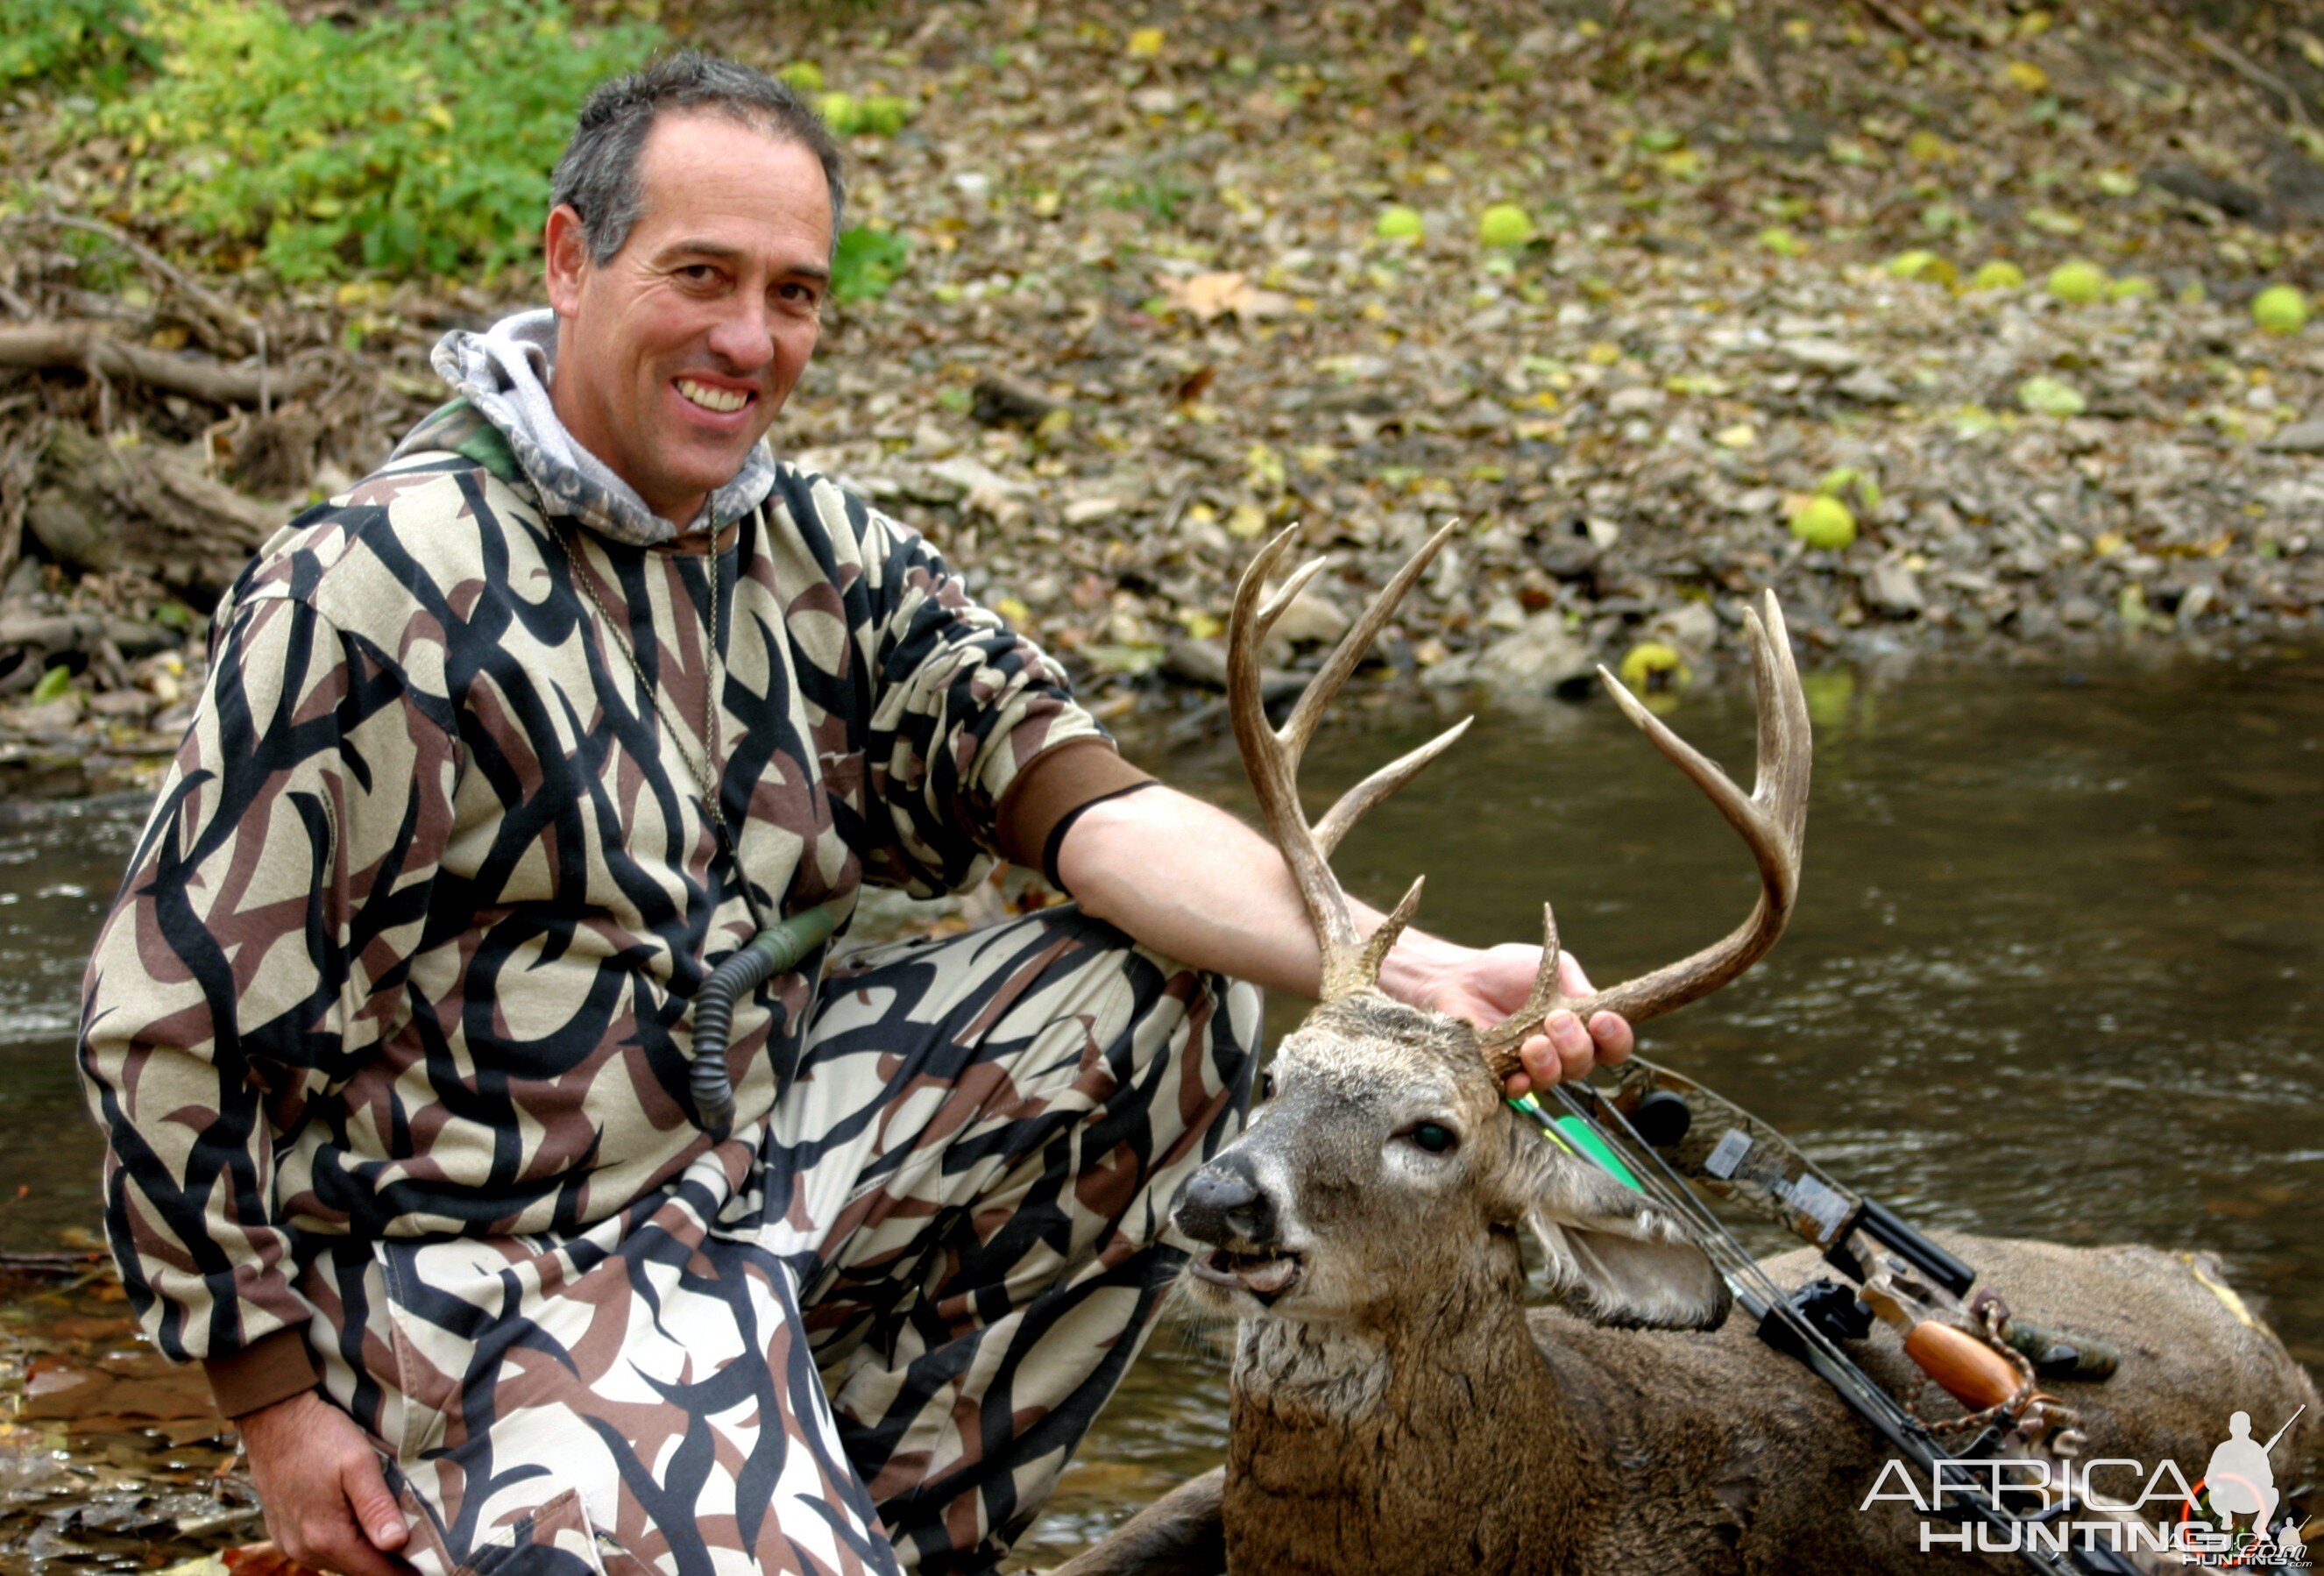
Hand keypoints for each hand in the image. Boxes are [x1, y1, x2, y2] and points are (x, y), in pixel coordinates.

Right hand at [239, 1390, 413, 1575]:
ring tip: (393, 1528)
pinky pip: (320, 1550)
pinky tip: (359, 1520)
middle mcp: (304, 1550)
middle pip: (357, 1569)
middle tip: (420, 1542)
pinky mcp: (283, 1532)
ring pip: (339, 1561)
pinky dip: (343, 1542)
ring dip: (364, 1551)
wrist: (272, 1417)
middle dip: (388, 1561)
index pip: (375, 1572)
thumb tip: (397, 1544)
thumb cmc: (319, 1435)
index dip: (406, 1570)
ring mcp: (290, 1543)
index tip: (433, 1563)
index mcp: (325, 1537)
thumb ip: (377, 1506)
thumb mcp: (358, 1463)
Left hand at [1393, 943, 1632, 1094]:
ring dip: (1551, 1062)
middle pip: (1587, 1065)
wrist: (1456, 977)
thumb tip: (1599, 1010)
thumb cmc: (1504, 971)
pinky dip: (1523, 1084)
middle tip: (1556, 1020)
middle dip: (1577, 1045)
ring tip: (1533, 1042)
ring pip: (1557, 1080)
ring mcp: (1532, 1067)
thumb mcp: (1552, 968)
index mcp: (1579, 1026)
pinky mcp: (1502, 1078)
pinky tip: (1517, 1074)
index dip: (1616, 1037)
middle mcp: (1561, 1052)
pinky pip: (1521, 1093)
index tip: (1603, 1019)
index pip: (1612, 1045)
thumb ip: (1578, 987)